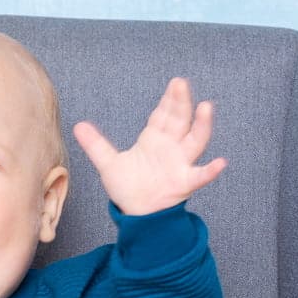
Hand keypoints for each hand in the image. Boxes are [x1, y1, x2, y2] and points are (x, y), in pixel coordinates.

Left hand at [73, 77, 226, 215]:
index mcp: (154, 139)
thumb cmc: (128, 187)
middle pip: (179, 120)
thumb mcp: (108, 164)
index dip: (169, 100)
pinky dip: (210, 171)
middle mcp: (171, 147)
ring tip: (206, 108)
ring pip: (194, 141)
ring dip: (201, 125)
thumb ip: (96, 145)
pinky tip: (220, 163)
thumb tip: (77, 125)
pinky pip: (200, 176)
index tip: (175, 83)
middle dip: (181, 103)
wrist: (137, 213)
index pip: (163, 115)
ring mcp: (180, 163)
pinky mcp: (184, 183)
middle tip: (181, 84)